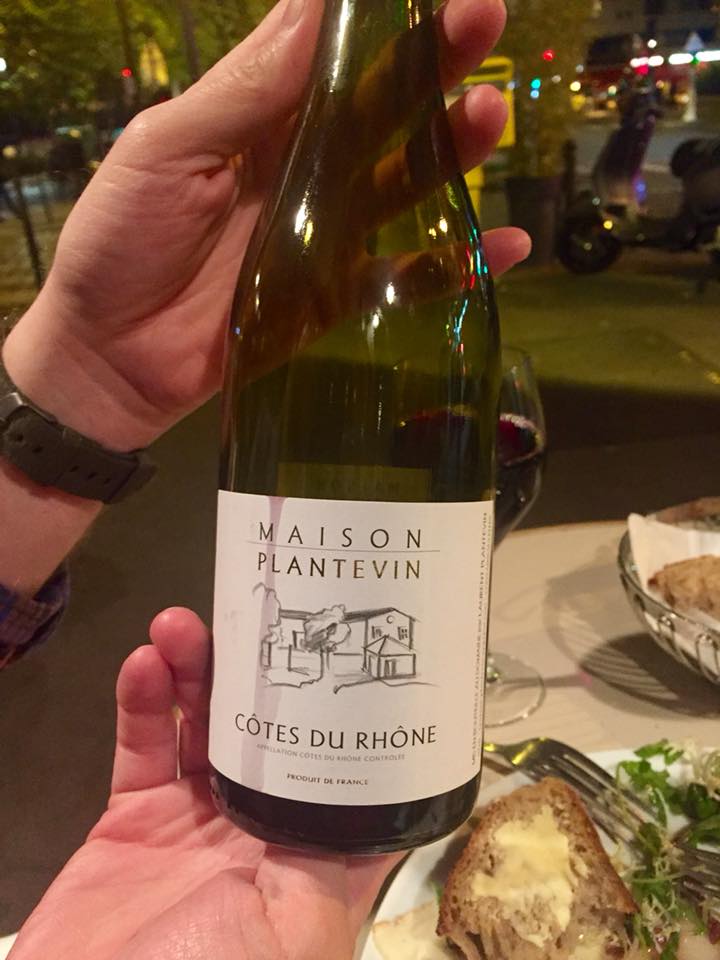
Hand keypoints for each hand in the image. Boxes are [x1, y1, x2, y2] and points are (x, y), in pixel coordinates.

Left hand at [3, 0, 527, 452]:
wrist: (110, 358)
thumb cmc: (122, 241)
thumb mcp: (167, 150)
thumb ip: (242, 89)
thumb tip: (312, 2)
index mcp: (261, 122)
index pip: (333, 58)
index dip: (384, 21)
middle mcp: (306, 171)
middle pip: (384, 114)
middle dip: (434, 70)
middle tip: (485, 26)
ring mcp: (329, 237)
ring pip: (405, 188)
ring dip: (453, 156)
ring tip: (489, 119)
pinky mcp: (340, 300)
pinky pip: (407, 280)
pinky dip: (458, 267)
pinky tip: (506, 247)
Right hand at [10, 608, 398, 959]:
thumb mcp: (290, 930)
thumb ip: (325, 857)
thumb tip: (371, 792)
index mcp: (311, 862)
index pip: (340, 775)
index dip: (343, 717)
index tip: (342, 648)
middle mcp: (259, 835)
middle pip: (266, 733)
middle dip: (254, 674)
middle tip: (242, 616)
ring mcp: (193, 823)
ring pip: (202, 727)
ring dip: (193, 671)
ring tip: (178, 624)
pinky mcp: (132, 820)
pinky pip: (140, 748)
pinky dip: (140, 703)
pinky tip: (141, 663)